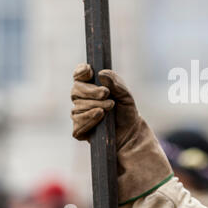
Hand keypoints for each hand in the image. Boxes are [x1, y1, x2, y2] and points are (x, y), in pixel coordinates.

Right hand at [70, 63, 172, 203]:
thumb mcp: (126, 96)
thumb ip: (116, 83)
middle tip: (107, 95)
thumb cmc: (127, 113)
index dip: (80, 71)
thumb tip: (101, 73)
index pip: (79, 75)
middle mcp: (82, 100)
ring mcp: (79, 115)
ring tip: (110, 109)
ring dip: (94, 106)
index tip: (88, 71)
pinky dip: (89, 118)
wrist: (131, 136)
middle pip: (76, 90)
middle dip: (91, 91)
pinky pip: (78, 123)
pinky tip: (100, 117)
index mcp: (92, 87)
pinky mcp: (79, 130)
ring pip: (77, 107)